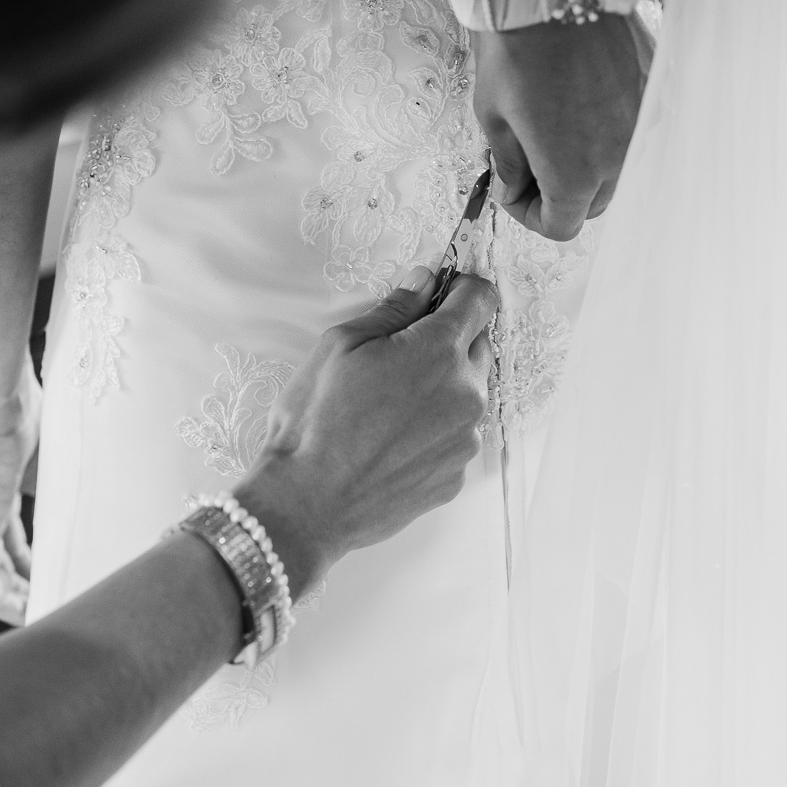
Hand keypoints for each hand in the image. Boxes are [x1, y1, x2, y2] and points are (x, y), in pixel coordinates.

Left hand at [0, 360, 41, 625]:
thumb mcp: (43, 460)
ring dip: (21, 605)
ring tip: (53, 615)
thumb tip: (81, 502)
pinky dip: (11, 607)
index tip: (60, 579)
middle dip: (30, 592)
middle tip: (61, 603)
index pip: (7, 548)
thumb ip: (52, 487)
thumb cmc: (23, 418)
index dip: (33, 569)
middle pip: (0, 573)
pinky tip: (36, 614)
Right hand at [233, 267, 498, 597]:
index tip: (442, 292)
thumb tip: (426, 282)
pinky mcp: (455, 475)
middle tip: (400, 354)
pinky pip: (455, 438)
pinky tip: (392, 439)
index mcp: (440, 351)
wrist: (307, 504)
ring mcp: (465, 439)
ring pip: (468, 395)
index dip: (460, 289)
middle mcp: (467, 393)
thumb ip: (394, 309)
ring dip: (442, 388)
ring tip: (390, 404)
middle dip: (448, 341)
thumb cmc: (315, 421)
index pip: (480, 300)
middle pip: (477, 347)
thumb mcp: (340, 344)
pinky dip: (434, 431)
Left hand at [473, 11, 650, 240]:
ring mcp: (640, 123)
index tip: (513, 191)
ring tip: (553, 130)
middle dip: (559, 192)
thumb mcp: (493, 116)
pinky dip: (608, 127)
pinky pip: (632, 127)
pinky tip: (580, 101)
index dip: (530, 216)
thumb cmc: (515, 52)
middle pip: (593, 202)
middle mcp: (617, 157)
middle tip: (527, 163)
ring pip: (616, 167)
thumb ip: (509, 163)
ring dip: (586, 162)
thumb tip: (513, 186)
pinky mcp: (650, 90)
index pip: (562, 227)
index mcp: (575, 175)